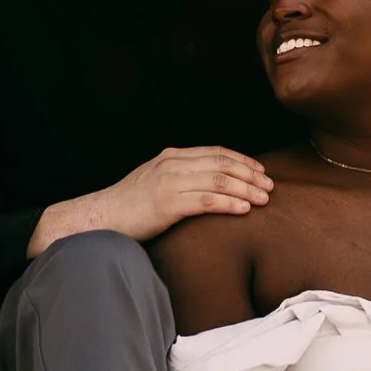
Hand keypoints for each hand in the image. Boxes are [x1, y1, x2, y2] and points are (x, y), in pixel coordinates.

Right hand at [30, 146, 272, 253]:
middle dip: (250, 174)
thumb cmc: (129, 207)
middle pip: (222, 164)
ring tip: (264, 199)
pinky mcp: (167, 203)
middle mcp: (172, 163)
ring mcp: (169, 181)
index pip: (216, 153)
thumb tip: (209, 185)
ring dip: (246, 189)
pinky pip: (207, 200)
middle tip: (270, 186)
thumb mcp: (156, 182)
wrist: (100, 218)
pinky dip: (230, 203)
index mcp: (171, 156)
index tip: (261, 171)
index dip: (242, 160)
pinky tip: (244, 209)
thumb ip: (180, 178)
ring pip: (219, 180)